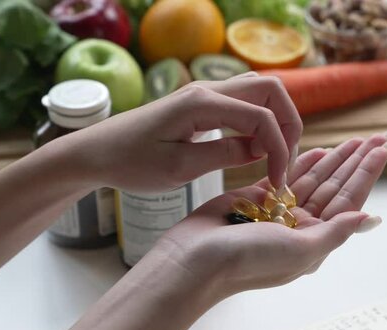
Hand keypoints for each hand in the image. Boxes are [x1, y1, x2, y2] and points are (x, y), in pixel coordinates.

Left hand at [59, 73, 301, 191]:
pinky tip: (253, 150)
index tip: (277, 182)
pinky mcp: (204, 104)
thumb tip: (261, 149)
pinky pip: (245, 103)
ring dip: (277, 121)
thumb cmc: (131, 163)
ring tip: (272, 156)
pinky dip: (260, 122)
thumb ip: (225, 155)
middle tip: (284, 161)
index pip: (263, 117)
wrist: (97, 152)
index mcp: (202, 104)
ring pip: (261, 92)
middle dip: (289, 124)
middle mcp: (208, 90)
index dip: (280, 148)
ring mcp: (206, 94)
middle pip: (271, 90)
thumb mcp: (179, 168)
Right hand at [159, 133, 386, 294]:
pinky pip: (286, 178)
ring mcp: (278, 211)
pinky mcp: (256, 198)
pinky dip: (303, 163)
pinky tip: (320, 150)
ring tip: (355, 140)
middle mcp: (300, 226)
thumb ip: (335, 232)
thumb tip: (370, 219)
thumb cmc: (247, 260)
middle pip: (336, 186)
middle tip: (378, 136)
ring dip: (334, 159)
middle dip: (357, 161)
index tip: (384, 148)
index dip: (367, 173)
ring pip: (314, 179)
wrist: (195, 260)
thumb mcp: (299, 251)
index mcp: (314, 240)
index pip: (349, 200)